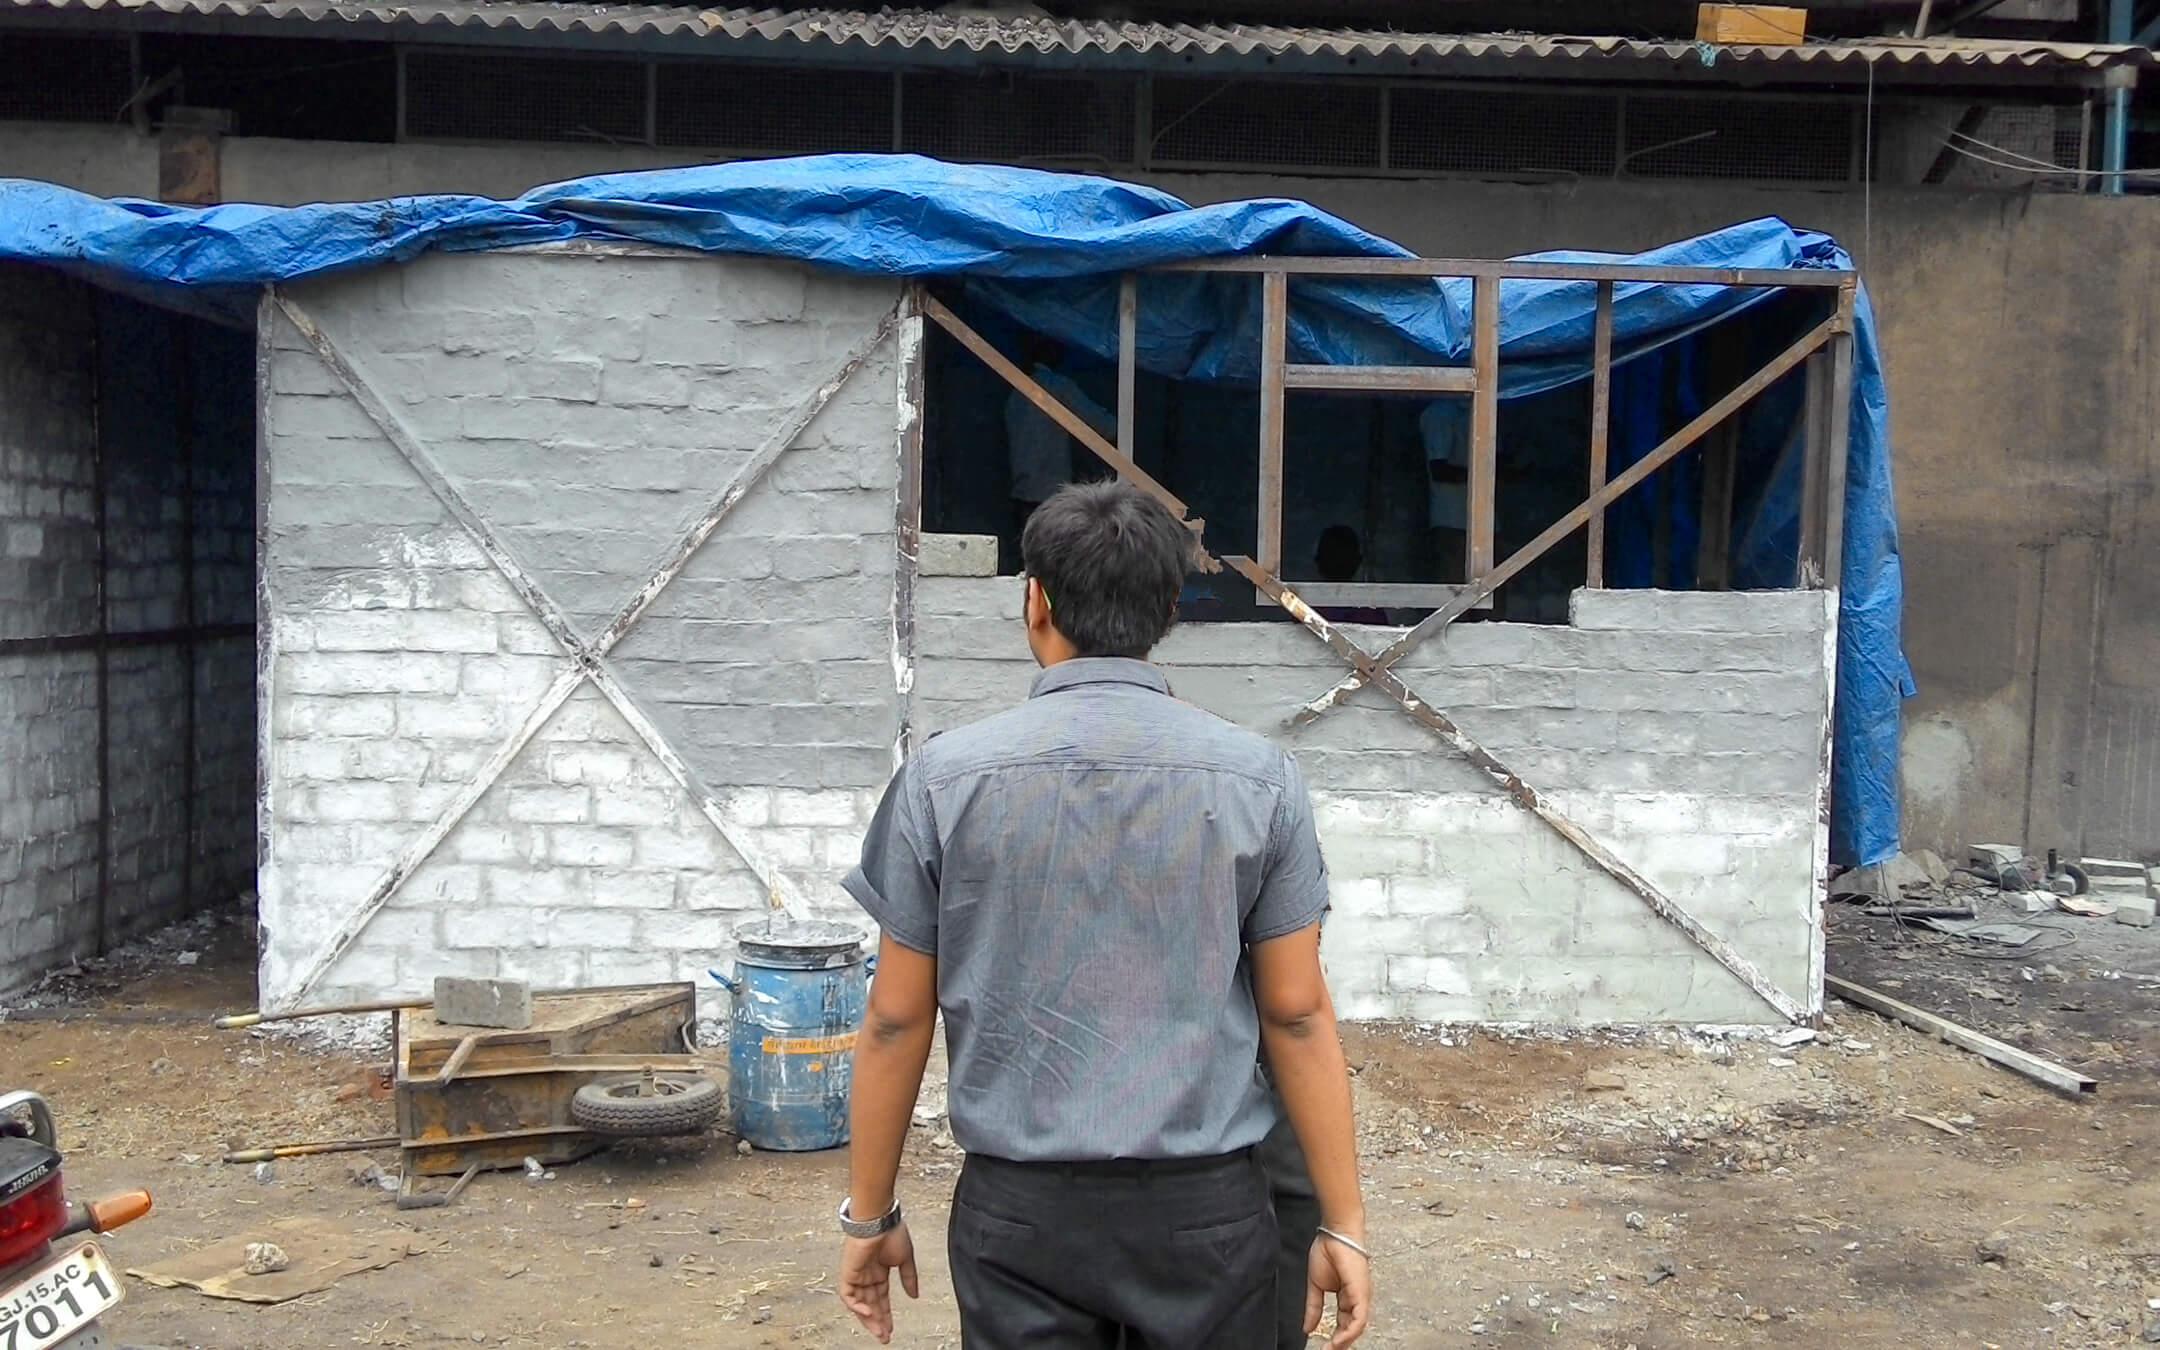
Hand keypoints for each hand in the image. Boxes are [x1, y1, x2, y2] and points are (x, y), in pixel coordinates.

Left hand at [838, 1224, 918, 1342]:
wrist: (879, 1220)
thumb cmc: (892, 1233)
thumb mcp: (906, 1260)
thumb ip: (909, 1279)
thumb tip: (915, 1296)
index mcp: (879, 1271)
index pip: (881, 1298)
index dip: (886, 1314)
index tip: (891, 1328)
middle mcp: (866, 1275)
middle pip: (871, 1304)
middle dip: (878, 1321)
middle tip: (884, 1336)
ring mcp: (856, 1274)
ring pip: (859, 1303)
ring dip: (869, 1318)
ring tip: (879, 1332)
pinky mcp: (848, 1273)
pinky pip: (848, 1295)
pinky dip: (857, 1306)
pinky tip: (868, 1314)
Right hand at [1303, 1233, 1371, 1347]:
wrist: (1333, 1234)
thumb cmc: (1327, 1251)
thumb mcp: (1315, 1286)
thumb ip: (1313, 1308)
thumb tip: (1307, 1327)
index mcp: (1347, 1297)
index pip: (1344, 1323)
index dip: (1335, 1337)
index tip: (1323, 1347)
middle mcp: (1357, 1299)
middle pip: (1351, 1328)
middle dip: (1340, 1343)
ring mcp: (1361, 1296)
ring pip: (1357, 1326)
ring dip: (1345, 1341)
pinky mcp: (1362, 1292)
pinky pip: (1359, 1318)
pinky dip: (1350, 1331)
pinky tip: (1340, 1340)